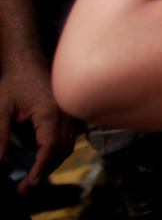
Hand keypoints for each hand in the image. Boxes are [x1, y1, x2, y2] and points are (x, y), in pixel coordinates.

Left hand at [0, 60, 75, 193]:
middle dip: (44, 171)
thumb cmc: (15, 81)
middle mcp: (64, 114)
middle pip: (61, 150)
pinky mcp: (67, 114)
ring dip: (51, 164)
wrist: (27, 61)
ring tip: (32, 177)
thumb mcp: (2, 109)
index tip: (27, 183)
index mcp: (50, 112)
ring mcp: (68, 114)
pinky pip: (68, 138)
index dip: (40, 168)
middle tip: (24, 187)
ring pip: (67, 146)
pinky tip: (43, 159)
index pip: (50, 147)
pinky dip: (57, 152)